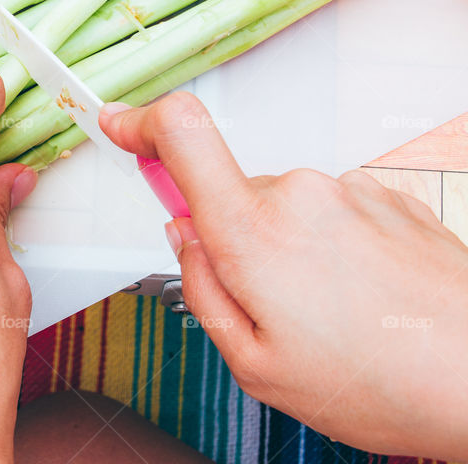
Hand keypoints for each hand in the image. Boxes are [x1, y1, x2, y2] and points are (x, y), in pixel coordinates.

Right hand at [100, 92, 467, 459]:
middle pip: (234, 194)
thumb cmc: (381, 384)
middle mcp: (301, 192)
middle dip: (237, 242)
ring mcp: (349, 190)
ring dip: (289, 252)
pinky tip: (364, 300)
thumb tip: (185, 236)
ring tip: (332, 315)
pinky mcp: (387, 196)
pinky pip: (331, 213)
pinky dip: (332, 250)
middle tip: (273, 307)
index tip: (120, 126)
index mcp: (253, 232)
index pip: (182, 135)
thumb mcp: (255, 365)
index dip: (140, 123)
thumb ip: (201, 288)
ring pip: (284, 209)